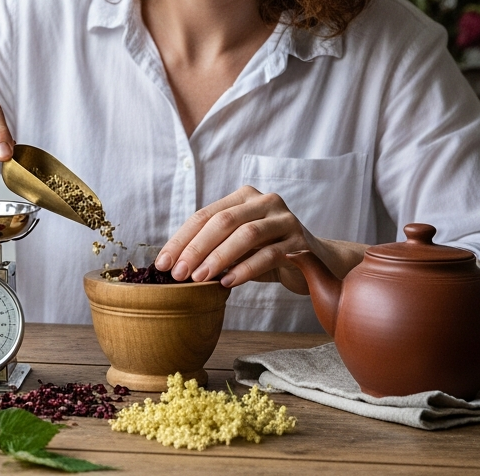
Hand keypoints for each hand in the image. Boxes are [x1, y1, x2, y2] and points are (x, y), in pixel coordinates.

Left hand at [153, 185, 366, 294]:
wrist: (316, 263)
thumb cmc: (267, 254)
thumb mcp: (237, 248)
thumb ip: (212, 248)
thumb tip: (173, 265)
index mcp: (243, 197)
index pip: (204, 215)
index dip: (180, 239)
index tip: (162, 263)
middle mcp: (265, 201)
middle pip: (223, 221)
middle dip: (196, 248)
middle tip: (178, 274)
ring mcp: (284, 219)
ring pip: (246, 234)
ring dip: (218, 257)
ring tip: (200, 278)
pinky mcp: (300, 241)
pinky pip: (269, 254)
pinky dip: (245, 268)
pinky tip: (228, 282)